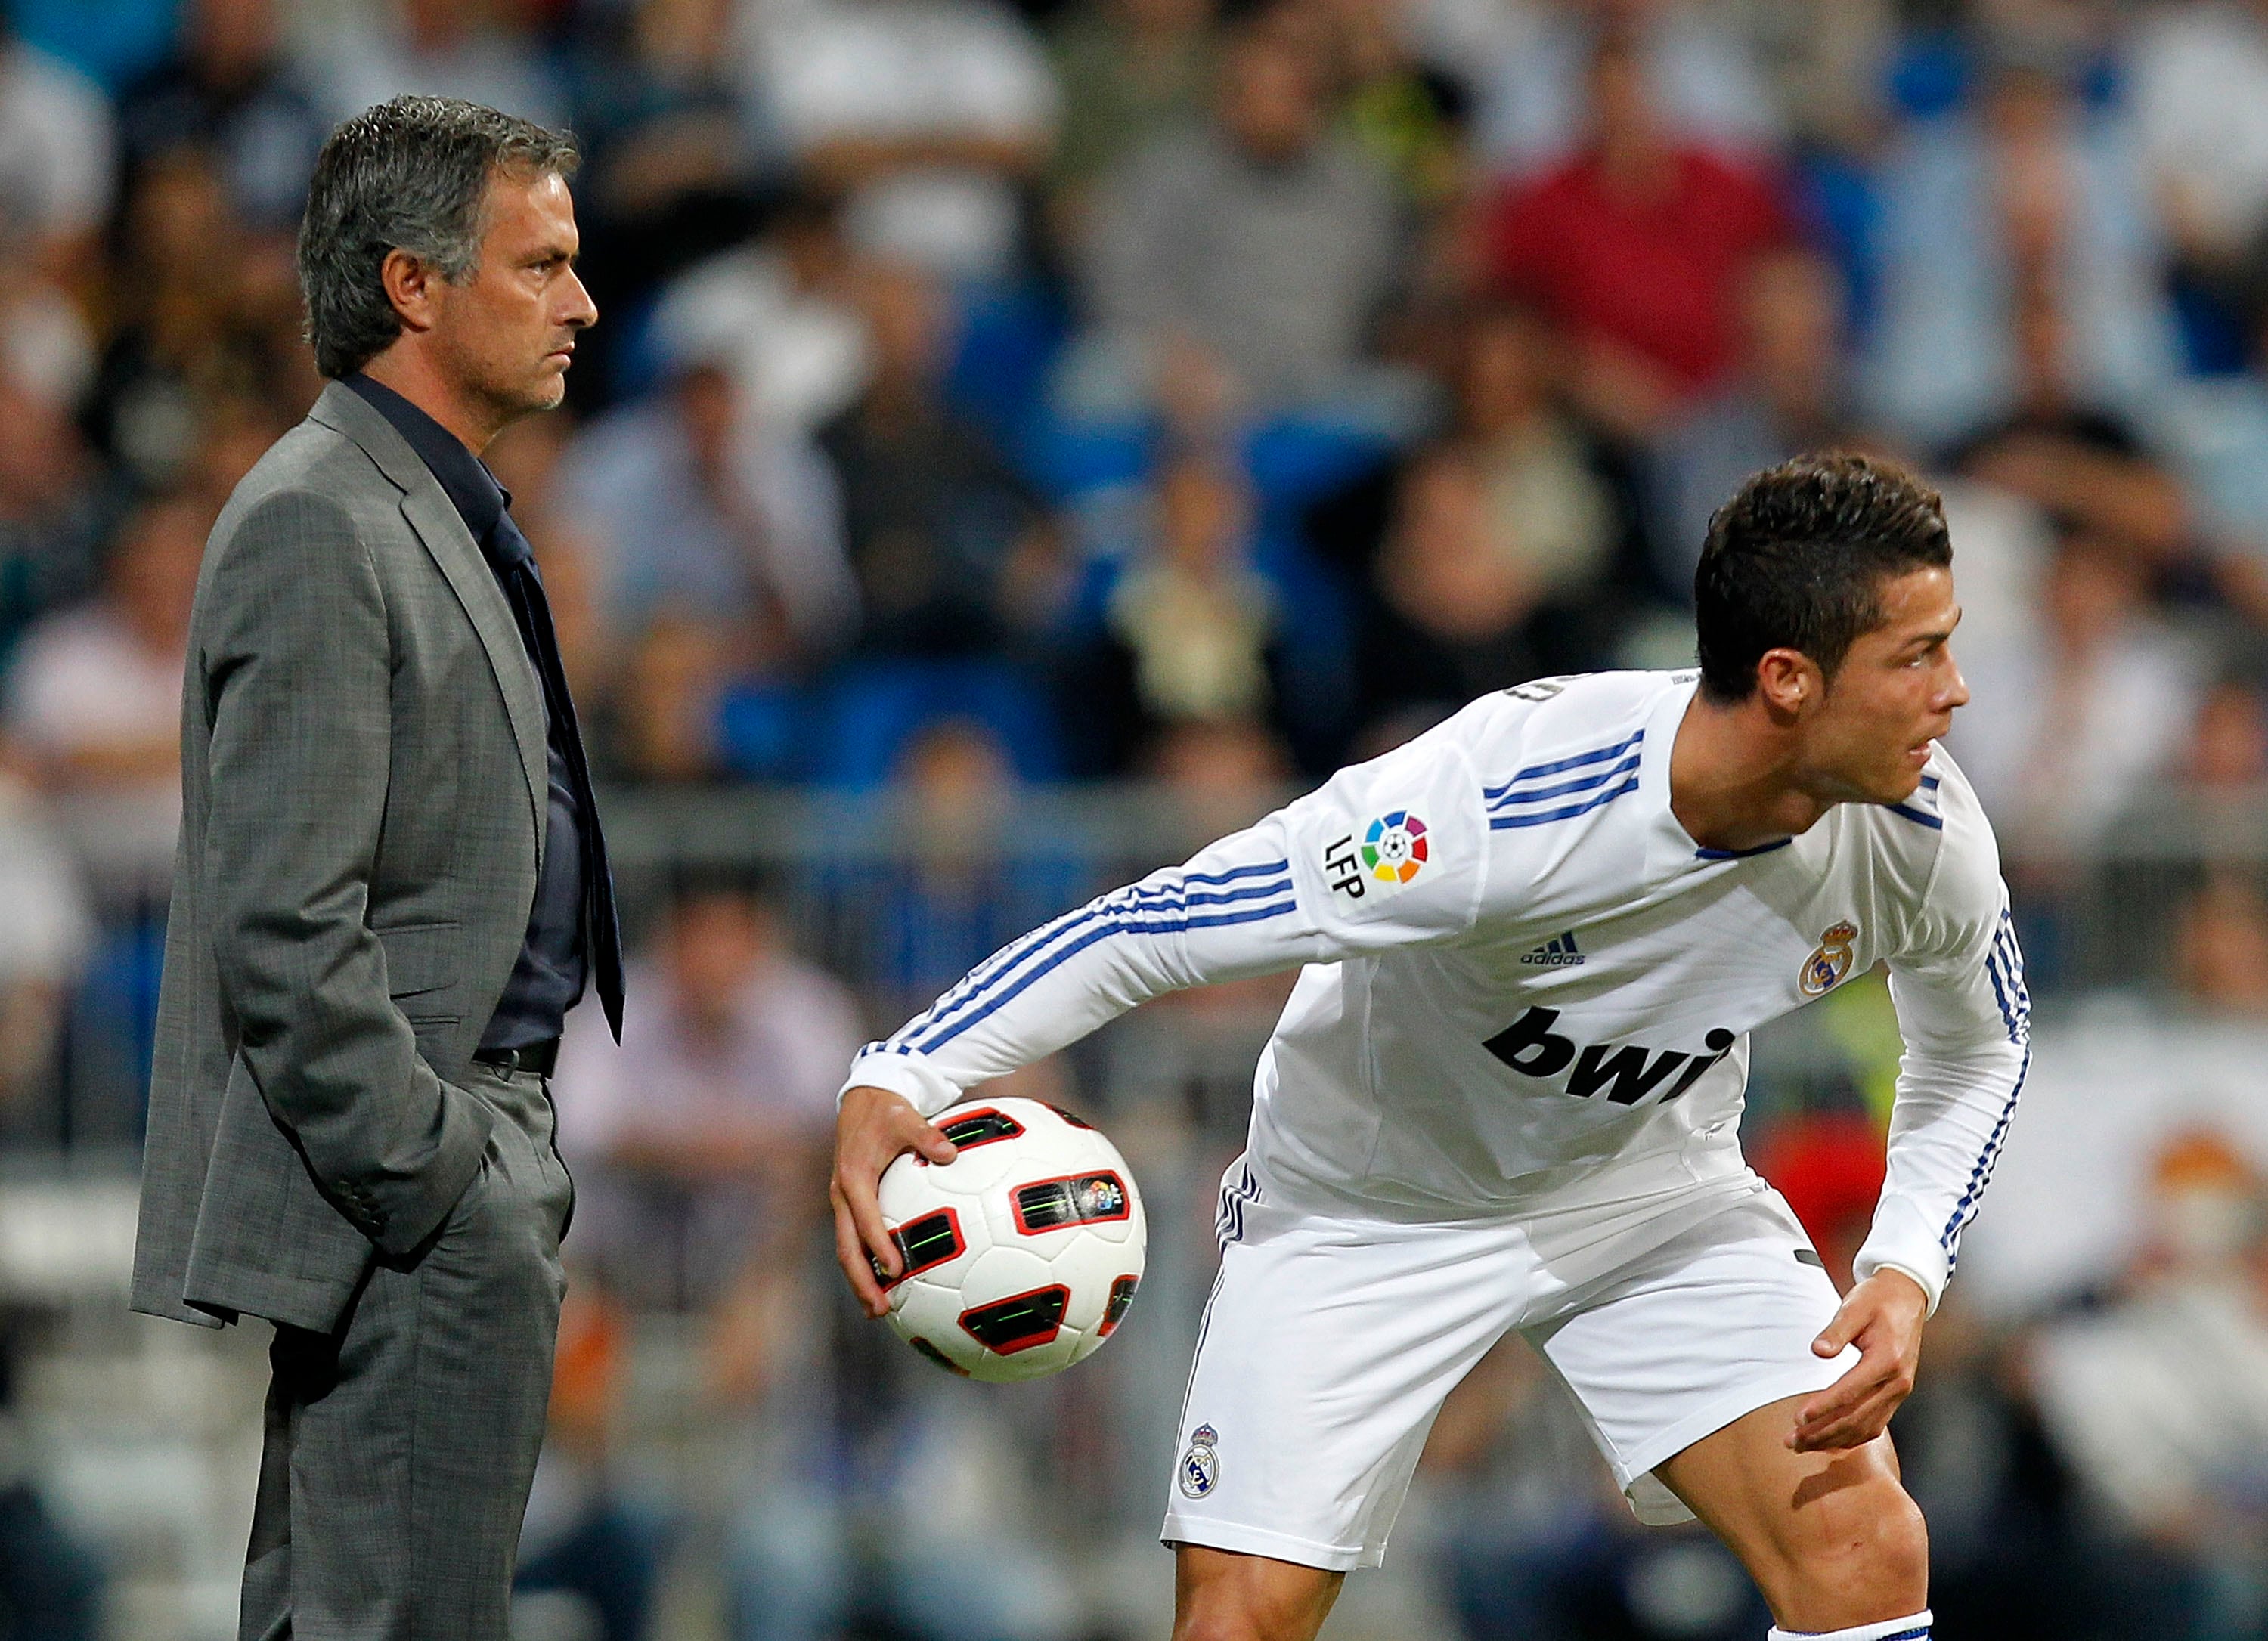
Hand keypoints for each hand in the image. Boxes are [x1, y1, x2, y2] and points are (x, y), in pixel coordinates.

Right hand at [830, 1085, 956, 1318]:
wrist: (863, 1099)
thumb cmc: (887, 1110)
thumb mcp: (906, 1117)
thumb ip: (927, 1135)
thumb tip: (951, 1153)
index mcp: (854, 1178)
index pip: (866, 1221)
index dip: (879, 1247)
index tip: (896, 1272)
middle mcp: (843, 1195)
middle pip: (848, 1248)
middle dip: (861, 1281)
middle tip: (880, 1310)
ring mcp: (844, 1202)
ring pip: (847, 1249)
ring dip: (860, 1280)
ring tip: (878, 1311)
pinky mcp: (850, 1204)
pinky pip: (855, 1239)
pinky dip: (866, 1263)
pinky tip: (884, 1284)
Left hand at [1790, 1269, 1927, 1452]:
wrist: (1907, 1298)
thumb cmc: (1877, 1299)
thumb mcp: (1855, 1306)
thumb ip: (1836, 1331)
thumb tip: (1817, 1351)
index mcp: (1887, 1361)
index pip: (1850, 1392)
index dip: (1823, 1407)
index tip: (1798, 1418)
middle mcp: (1897, 1382)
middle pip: (1856, 1417)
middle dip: (1822, 1432)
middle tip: (1791, 1441)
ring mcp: (1899, 1392)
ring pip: (1865, 1427)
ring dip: (1833, 1440)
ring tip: (1802, 1445)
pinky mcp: (1895, 1395)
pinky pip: (1874, 1424)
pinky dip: (1851, 1437)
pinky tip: (1828, 1442)